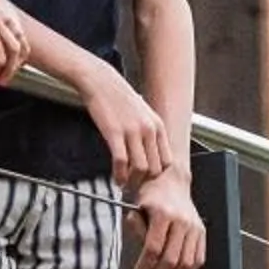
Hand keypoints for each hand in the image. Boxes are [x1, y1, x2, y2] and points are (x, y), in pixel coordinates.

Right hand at [84, 68, 170, 187]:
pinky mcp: (115, 133)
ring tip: (125, 185)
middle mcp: (149, 129)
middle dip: (145, 182)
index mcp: (158, 126)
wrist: (101, 81)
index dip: (157, 175)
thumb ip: (149, 132)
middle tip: (135, 188)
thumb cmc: (119, 97)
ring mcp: (133, 131)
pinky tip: (116, 178)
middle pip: (155, 168)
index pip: (167, 160)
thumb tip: (149, 153)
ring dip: (132, 181)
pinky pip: (121, 162)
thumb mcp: (143, 113)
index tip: (147, 181)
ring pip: (140, 168)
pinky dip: (119, 175)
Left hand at [128, 169, 206, 268]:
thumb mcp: (137, 209)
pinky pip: (197, 260)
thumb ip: (137, 231)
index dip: (144, 268)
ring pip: (185, 264)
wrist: (172, 182)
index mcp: (163, 214)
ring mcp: (195, 227)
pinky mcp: (202, 232)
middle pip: (170, 260)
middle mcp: (182, 220)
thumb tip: (144, 260)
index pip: (153, 250)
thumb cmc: (151, 196)